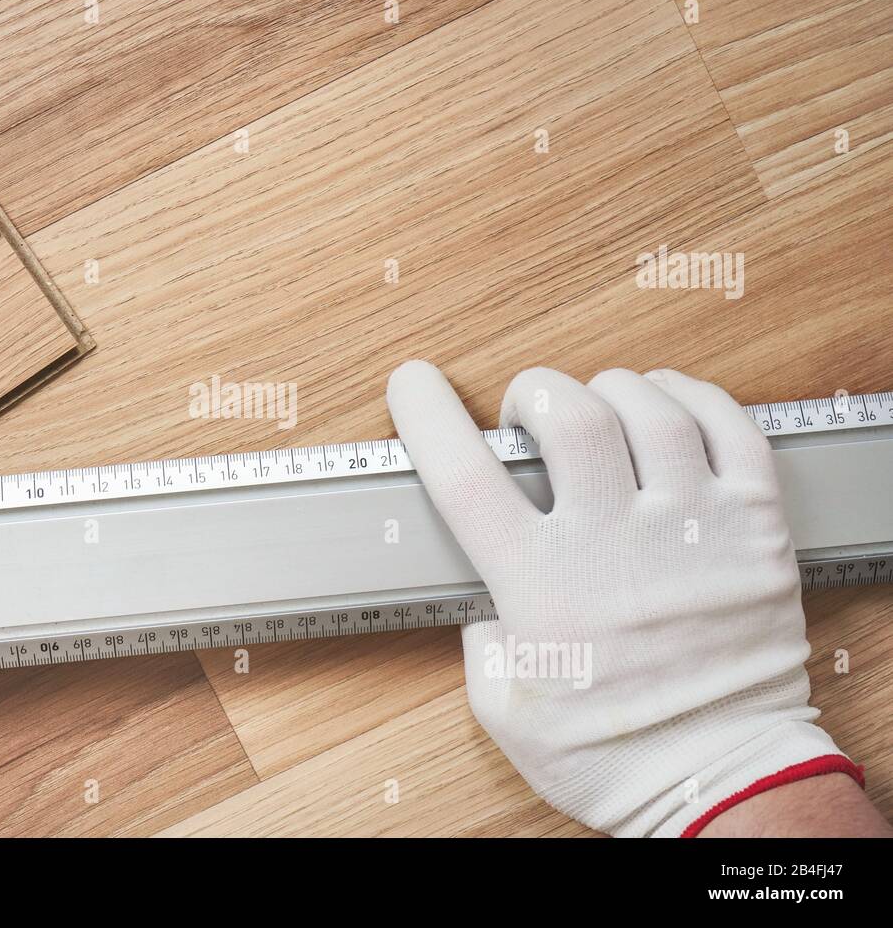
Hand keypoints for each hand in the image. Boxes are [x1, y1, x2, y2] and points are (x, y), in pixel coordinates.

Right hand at [387, 362, 860, 836]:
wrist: (722, 782)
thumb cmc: (614, 754)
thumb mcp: (504, 708)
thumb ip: (480, 637)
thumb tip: (488, 590)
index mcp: (543, 588)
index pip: (467, 477)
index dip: (429, 416)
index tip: (413, 384)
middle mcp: (616, 544)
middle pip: (568, 414)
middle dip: (535, 393)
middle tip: (529, 412)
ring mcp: (693, 528)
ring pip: (648, 407)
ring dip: (609, 391)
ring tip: (600, 408)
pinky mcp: (755, 528)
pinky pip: (732, 427)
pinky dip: (693, 398)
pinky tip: (668, 406)